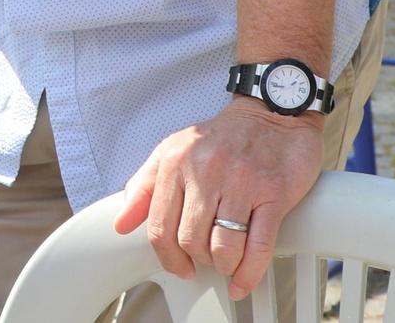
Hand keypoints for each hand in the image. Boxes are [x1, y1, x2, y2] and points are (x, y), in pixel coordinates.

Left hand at [113, 99, 324, 297]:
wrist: (271, 112)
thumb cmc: (221, 138)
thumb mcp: (172, 151)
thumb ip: (143, 187)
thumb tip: (121, 223)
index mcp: (175, 163)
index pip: (159, 226)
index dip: (166, 256)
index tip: (178, 266)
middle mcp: (204, 172)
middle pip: (190, 240)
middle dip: (197, 259)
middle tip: (206, 260)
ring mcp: (240, 184)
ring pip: (222, 247)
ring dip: (222, 265)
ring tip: (226, 262)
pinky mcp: (273, 193)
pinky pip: (258, 245)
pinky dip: (248, 273)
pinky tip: (242, 281)